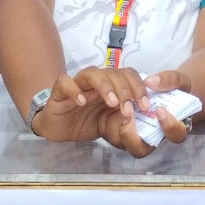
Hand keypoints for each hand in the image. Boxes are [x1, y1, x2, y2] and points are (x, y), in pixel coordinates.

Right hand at [32, 68, 192, 157]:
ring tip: (112, 103)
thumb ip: (126, 128)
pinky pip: (65, 82)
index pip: (129, 75)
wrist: (61, 131)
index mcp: (113, 87)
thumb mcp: (113, 130)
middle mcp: (97, 82)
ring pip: (93, 73)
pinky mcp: (60, 90)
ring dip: (105, 86)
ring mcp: (79, 84)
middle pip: (114, 72)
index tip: (144, 106)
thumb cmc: (89, 125)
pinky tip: (81, 102)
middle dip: (125, 90)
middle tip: (127, 110)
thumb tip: (134, 121)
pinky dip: (74, 90)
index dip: (139, 87)